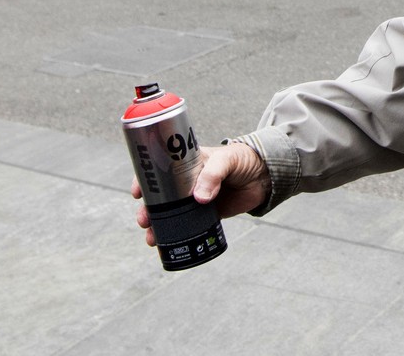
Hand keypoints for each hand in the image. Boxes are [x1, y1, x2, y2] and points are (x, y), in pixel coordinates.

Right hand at [132, 142, 270, 246]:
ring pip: (170, 213)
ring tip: (151, 238)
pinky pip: (187, 225)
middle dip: (148, 209)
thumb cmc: (243, 159)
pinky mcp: (207, 213)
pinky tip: (165, 244)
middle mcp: (186, 181)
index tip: (137, 192)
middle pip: (160, 196)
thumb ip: (213, 175)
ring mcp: (195, 198)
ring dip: (157, 225)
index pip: (159, 169)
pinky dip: (175, 234)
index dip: (144, 180)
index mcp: (186, 163)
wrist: (265, 175)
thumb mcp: (226, 160)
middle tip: (143, 220)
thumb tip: (199, 198)